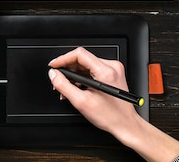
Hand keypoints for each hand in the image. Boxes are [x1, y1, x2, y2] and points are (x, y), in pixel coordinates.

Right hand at [48, 47, 178, 161]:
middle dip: (68, 69)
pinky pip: (92, 69)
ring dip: (74, 75)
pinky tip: (77, 88)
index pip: (79, 54)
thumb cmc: (109, 116)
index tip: (54, 65)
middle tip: (58, 80)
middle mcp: (111, 67)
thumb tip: (54, 75)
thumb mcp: (82, 102)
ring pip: (86, 65)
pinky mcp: (113, 73)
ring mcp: (113, 69)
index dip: (63, 59)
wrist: (125, 124)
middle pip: (82, 59)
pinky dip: (82, 77)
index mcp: (105, 71)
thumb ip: (64, 86)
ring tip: (67, 88)